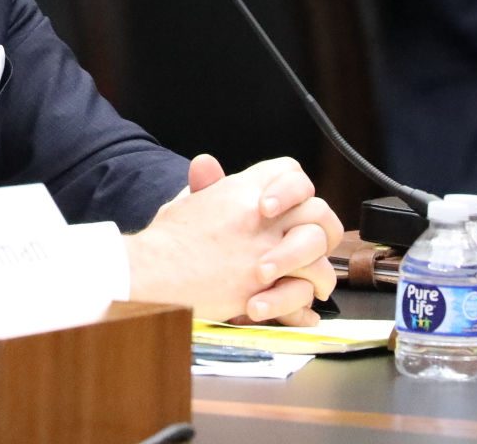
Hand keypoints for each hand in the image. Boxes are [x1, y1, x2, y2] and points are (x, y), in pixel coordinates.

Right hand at [122, 154, 342, 326]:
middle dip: (322, 232)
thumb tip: (207, 165)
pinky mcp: (262, 284)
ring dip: (321, 273)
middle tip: (317, 247)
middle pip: (317, 211)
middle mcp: (259, 215)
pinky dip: (305, 305)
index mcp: (242, 189)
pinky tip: (304, 310)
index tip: (290, 208)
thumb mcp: (186, 201)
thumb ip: (206, 185)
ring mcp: (264, 248)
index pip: (291, 172)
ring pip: (317, 253)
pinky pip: (303, 291)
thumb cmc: (167, 240)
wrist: (154, 270)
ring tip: (316, 285)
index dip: (296, 189)